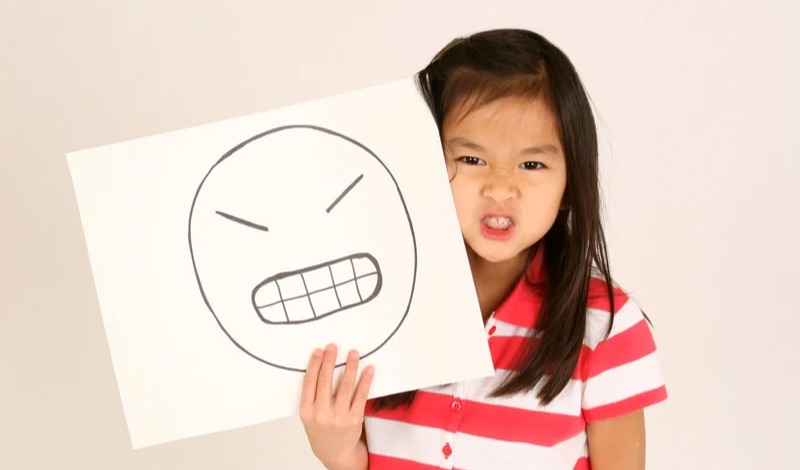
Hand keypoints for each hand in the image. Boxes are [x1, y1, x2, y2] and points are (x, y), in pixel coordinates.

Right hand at [299, 344, 373, 469]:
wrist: (335, 453)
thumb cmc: (321, 431)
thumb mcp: (309, 416)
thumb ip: (313, 396)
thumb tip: (322, 366)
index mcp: (307, 411)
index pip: (309, 382)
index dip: (314, 365)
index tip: (319, 351)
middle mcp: (321, 414)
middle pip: (325, 381)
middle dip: (329, 361)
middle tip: (333, 347)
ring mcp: (339, 417)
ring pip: (345, 386)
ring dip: (350, 367)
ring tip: (353, 353)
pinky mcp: (354, 419)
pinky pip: (360, 395)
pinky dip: (365, 381)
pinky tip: (368, 370)